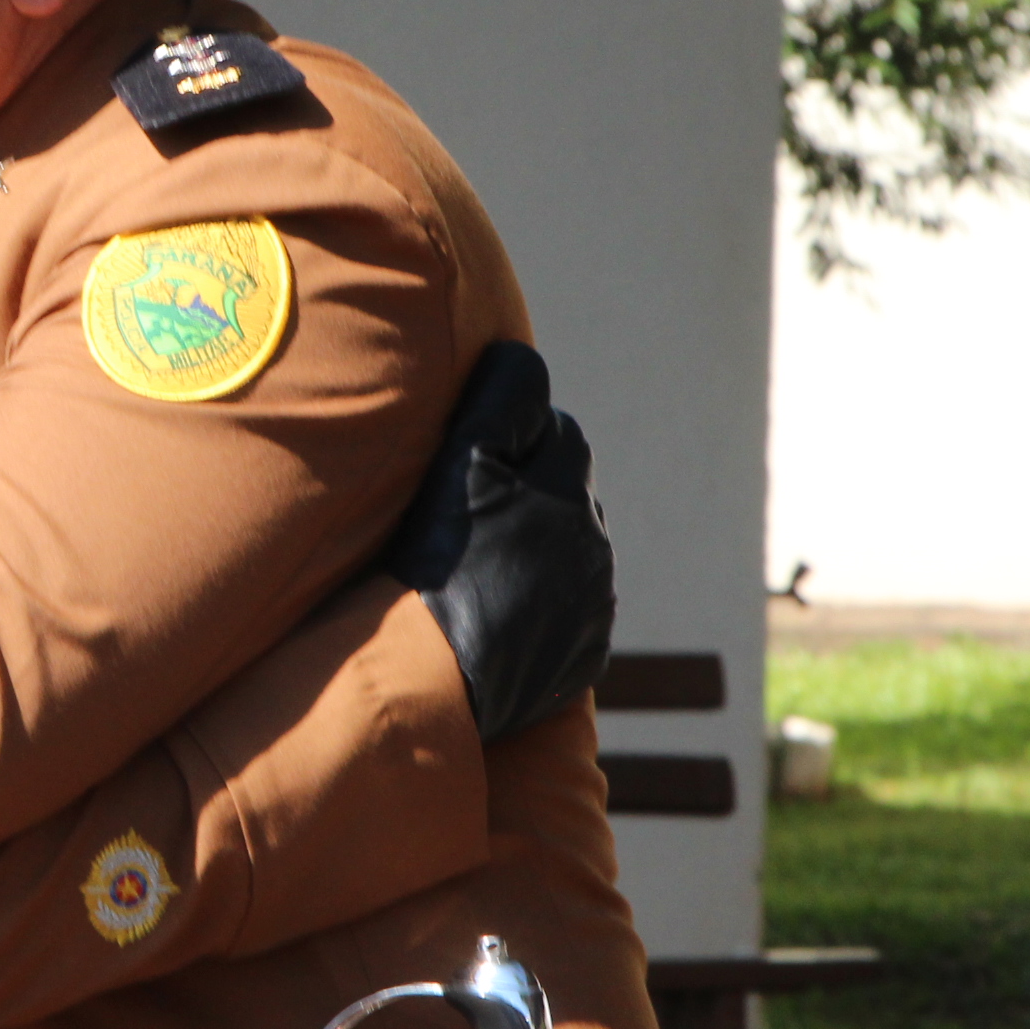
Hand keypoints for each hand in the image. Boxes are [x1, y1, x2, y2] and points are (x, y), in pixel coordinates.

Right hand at [380, 340, 616, 743]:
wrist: (434, 669)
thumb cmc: (440, 559)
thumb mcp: (463, 460)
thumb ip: (501, 400)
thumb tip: (525, 359)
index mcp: (573, 493)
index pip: (559, 436)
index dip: (515, 442)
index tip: (472, 462)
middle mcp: (595, 548)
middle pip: (566, 498)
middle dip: (531, 498)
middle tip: (471, 517)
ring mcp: (592, 608)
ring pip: (569, 558)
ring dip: (536, 554)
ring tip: (478, 569)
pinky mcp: (581, 658)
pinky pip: (567, 618)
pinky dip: (539, 610)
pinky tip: (493, 614)